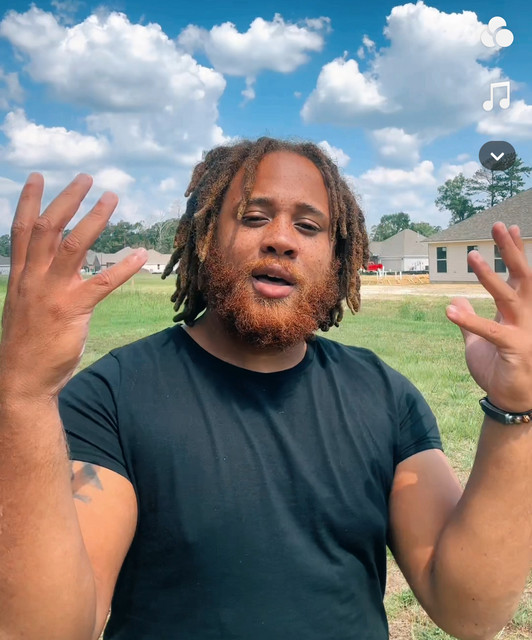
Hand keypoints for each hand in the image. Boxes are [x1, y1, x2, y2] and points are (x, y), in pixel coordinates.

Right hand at [0, 173, 146, 399]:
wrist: (21, 378)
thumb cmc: (26, 343)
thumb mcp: (23, 304)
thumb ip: (34, 280)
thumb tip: (47, 264)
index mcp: (21, 275)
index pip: (22, 229)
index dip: (29, 201)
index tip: (37, 177)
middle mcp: (34, 278)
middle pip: (48, 228)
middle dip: (67, 200)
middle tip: (86, 178)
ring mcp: (53, 293)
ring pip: (73, 246)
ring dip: (94, 219)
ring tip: (111, 198)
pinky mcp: (73, 310)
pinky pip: (102, 283)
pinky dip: (123, 267)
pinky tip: (139, 254)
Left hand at [446, 222, 531, 412]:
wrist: (511, 401)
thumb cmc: (500, 369)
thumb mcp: (479, 340)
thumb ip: (470, 319)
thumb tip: (457, 300)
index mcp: (520, 312)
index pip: (520, 275)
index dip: (514, 251)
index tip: (508, 227)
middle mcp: (527, 317)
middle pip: (524, 277)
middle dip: (512, 250)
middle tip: (498, 225)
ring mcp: (524, 332)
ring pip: (509, 297)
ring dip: (490, 277)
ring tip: (473, 256)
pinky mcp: (514, 349)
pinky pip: (490, 331)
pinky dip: (469, 321)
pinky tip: (450, 310)